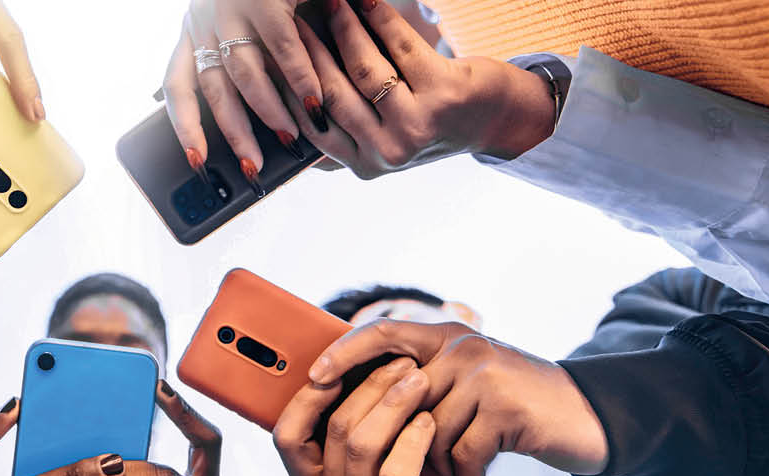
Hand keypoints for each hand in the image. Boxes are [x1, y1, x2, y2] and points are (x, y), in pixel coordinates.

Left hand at [162, 0, 320, 189]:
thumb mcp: (245, 24)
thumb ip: (250, 64)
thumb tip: (263, 119)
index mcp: (194, 30)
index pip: (177, 86)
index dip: (186, 127)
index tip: (197, 160)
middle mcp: (204, 20)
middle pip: (213, 90)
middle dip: (234, 134)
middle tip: (252, 167)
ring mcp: (232, 8)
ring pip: (245, 75)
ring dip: (269, 111)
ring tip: (288, 137)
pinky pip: (282, 49)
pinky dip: (300, 79)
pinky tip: (314, 102)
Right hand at [273, 357, 465, 475]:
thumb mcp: (372, 475)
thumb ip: (354, 440)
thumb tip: (351, 370)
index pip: (287, 435)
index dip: (308, 396)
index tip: (340, 365)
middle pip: (334, 430)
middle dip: (370, 386)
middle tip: (403, 364)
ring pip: (362, 446)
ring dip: (394, 405)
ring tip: (420, 383)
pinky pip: (395, 475)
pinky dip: (413, 440)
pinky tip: (429, 423)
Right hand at [285, 0, 554, 178]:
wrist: (495, 120)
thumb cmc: (430, 123)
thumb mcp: (382, 141)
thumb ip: (341, 137)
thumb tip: (286, 116)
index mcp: (364, 164)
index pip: (312, 123)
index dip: (290, 86)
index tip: (273, 53)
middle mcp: (388, 152)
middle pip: (331, 94)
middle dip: (309, 52)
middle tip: (292, 22)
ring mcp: (417, 125)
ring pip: (363, 69)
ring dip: (342, 29)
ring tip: (328, 2)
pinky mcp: (444, 93)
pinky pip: (400, 46)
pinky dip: (380, 18)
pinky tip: (365, 0)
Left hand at [308, 319, 607, 475]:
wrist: (585, 417)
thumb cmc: (512, 408)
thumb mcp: (465, 383)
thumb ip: (422, 383)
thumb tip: (356, 407)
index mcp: (446, 336)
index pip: (382, 332)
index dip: (345, 353)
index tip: (316, 378)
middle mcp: (463, 346)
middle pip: (401, 400)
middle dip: (401, 442)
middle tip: (412, 471)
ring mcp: (485, 374)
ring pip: (429, 432)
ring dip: (440, 466)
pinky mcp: (506, 407)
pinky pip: (462, 453)